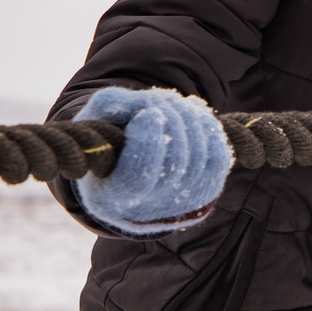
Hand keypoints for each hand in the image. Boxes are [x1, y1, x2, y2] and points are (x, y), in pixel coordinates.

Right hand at [73, 87, 232, 235]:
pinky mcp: (203, 195)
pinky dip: (210, 131)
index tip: (149, 114)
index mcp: (110, 199)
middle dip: (172, 121)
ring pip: (199, 159)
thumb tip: (150, 105)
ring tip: (175, 102)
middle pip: (175, 165)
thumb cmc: (105, 143)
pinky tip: (196, 112)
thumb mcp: (93, 122)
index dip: (148, 143)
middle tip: (161, 98)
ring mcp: (180, 207)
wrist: (124, 176)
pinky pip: (219, 160)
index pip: (138, 179)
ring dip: (190, 121)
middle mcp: (147, 212)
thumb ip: (112, 106)